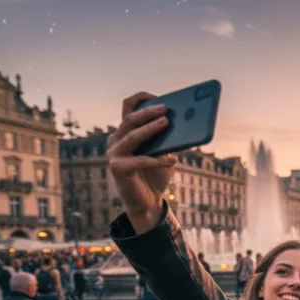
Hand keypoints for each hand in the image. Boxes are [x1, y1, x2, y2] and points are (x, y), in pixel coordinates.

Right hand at [107, 92, 177, 232]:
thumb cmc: (156, 175)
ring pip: (132, 135)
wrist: (148, 202)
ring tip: (167, 123)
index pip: (128, 108)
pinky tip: (172, 160)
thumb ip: (168, 140)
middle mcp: (115, 140)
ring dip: (150, 128)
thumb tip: (185, 123)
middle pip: (130, 119)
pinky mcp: (117, 168)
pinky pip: (139, 160)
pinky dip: (157, 160)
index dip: (141, 99)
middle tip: (165, 108)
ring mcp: (114, 154)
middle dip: (148, 112)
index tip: (159, 98)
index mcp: (126, 132)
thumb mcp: (165, 154)